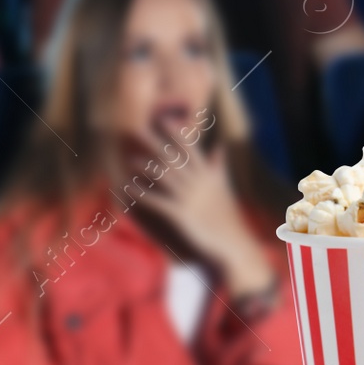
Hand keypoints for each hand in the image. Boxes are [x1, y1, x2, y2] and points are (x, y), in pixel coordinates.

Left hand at [129, 128, 274, 296]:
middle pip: (172, 158)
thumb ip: (218, 165)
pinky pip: (158, 202)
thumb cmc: (227, 217)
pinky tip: (129, 190)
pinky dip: (143, 195)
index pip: (191, 148)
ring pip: (164, 177)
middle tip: (135, 130)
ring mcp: (190, 199)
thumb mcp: (224, 187)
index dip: (176, 134)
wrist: (233, 244)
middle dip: (153, 143)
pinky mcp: (181, 216)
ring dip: (146, 167)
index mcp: (209, 175)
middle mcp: (199, 183)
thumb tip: (220, 146)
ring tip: (130, 160)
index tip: (162, 120)